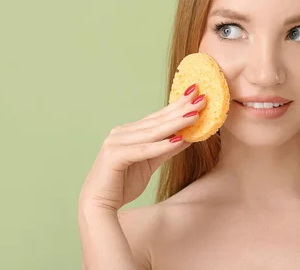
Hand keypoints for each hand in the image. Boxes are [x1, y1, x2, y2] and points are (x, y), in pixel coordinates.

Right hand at [78, 84, 205, 211]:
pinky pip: (143, 150)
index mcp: (129, 132)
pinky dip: (161, 145)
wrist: (98, 205)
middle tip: (202, 98)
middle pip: (157, 120)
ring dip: (176, 123)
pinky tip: (179, 139)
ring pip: (152, 132)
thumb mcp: (150, 163)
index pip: (158, 117)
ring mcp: (116, 142)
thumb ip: (166, 149)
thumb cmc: (121, 184)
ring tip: (195, 114)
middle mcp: (121, 132)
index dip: (178, 106)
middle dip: (181, 109)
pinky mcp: (114, 156)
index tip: (196, 94)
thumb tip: (187, 137)